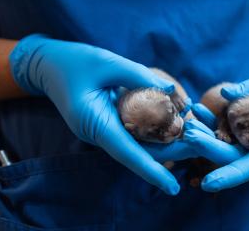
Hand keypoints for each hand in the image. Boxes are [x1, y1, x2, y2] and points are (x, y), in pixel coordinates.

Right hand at [10, 34, 181, 194]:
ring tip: (194, 134)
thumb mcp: (107, 62)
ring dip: (164, 141)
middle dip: (170, 152)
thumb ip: (139, 76)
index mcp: (94, 122)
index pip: (127, 153)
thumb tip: (171, 91)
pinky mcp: (107, 123)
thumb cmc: (75, 61)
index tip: (172, 187)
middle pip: (138, 151)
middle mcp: (99, 132)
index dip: (151, 171)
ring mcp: (102, 130)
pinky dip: (154, 129)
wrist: (48, 64)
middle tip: (200, 144)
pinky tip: (174, 121)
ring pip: (138, 144)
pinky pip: (133, 132)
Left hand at [186, 77, 248, 191]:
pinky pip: (227, 134)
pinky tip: (198, 111)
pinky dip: (212, 124)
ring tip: (189, 124)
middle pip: (233, 157)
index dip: (231, 175)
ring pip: (226, 147)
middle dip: (209, 148)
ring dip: (206, 138)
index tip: (208, 183)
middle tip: (189, 135)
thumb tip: (224, 92)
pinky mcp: (247, 137)